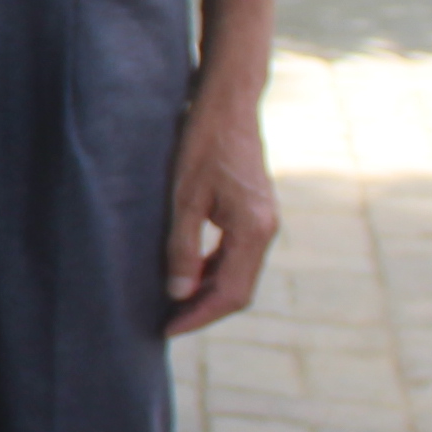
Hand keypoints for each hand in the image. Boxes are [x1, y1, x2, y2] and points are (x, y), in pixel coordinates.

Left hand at [157, 76, 276, 334]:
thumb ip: (182, 247)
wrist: (227, 103)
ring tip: (170, 304)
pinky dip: (211, 269)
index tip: (167, 329)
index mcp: (254, 229)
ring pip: (236, 272)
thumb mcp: (183, 196)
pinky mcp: (254, 212)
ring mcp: (263, 221)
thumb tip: (178, 293)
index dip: (198, 316)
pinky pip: (235, 254)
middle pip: (237, 289)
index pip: (230, 292)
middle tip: (165, 323)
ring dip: (205, 291)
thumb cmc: (202, 142)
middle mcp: (266, 229)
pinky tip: (185, 272)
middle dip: (202, 310)